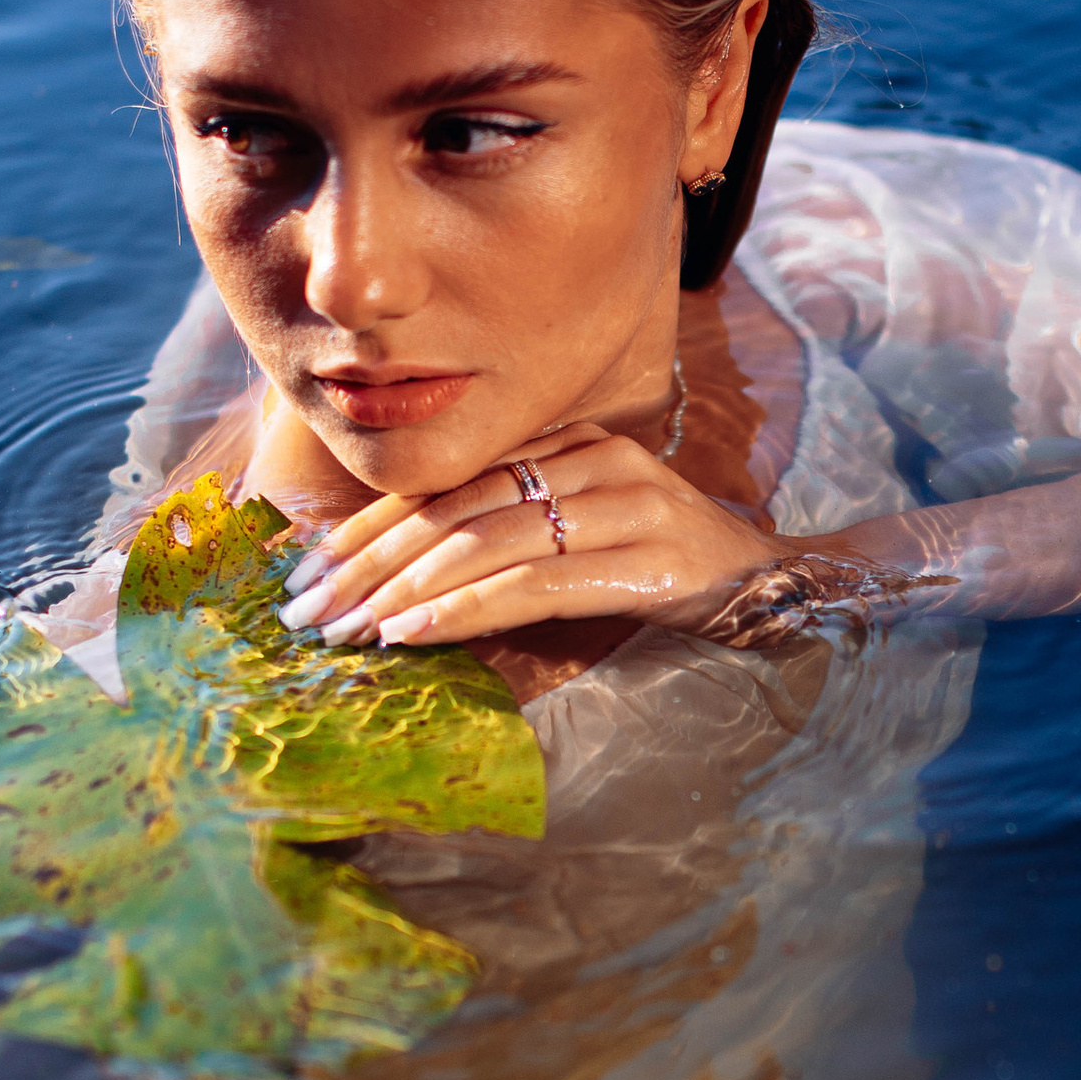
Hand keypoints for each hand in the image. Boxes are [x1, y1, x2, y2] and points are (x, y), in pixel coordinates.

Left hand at [274, 424, 788, 648]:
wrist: (773, 585)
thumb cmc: (660, 568)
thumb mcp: (575, 537)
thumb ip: (504, 536)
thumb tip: (392, 579)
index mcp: (566, 444)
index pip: (447, 484)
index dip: (370, 527)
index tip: (307, 571)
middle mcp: (591, 460)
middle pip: (454, 510)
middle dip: (369, 564)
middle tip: (308, 610)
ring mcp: (622, 503)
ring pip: (485, 543)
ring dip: (403, 592)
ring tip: (348, 630)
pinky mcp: (644, 558)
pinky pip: (534, 583)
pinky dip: (464, 610)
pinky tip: (412, 634)